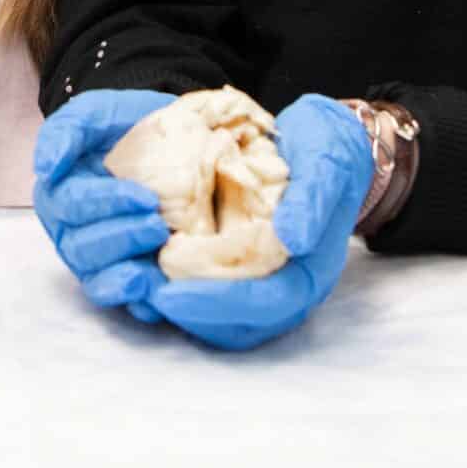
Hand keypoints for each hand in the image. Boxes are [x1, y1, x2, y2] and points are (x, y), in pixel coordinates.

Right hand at [32, 89, 174, 322]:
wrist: (167, 141)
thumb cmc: (126, 128)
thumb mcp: (97, 113)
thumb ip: (67, 131)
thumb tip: (45, 168)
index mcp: (59, 194)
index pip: (71, 207)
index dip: (105, 205)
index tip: (145, 197)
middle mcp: (72, 233)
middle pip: (82, 249)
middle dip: (121, 239)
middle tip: (158, 225)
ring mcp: (97, 261)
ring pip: (97, 280)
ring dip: (126, 274)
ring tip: (157, 259)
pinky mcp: (124, 280)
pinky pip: (123, 303)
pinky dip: (139, 302)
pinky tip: (157, 291)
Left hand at [148, 95, 372, 351]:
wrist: (329, 143)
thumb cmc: (328, 151)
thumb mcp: (326, 162)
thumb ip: (312, 200)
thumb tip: (292, 240)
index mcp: (311, 271)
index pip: (265, 304)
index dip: (216, 304)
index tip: (169, 293)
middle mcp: (288, 286)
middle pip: (238, 324)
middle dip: (188, 313)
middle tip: (140, 291)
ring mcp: (266, 281)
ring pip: (221, 318)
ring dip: (179, 307)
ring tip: (136, 283)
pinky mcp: (243, 268)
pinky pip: (211, 294)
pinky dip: (181, 289)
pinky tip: (149, 268)